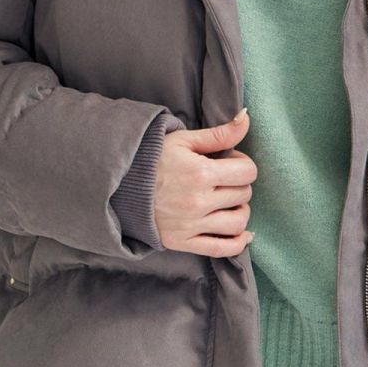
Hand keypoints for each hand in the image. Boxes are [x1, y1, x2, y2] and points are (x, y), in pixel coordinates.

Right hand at [154, 109, 256, 256]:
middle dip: (239, 184)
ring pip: (238, 223)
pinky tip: (242, 234)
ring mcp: (190, 225)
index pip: (247, 172)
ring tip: (229, 202)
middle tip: (224, 179)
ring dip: (240, 211)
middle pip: (243, 195)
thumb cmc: (153, 158)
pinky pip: (221, 249)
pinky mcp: (182, 242)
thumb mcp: (184, 140)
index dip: (243, 163)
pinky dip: (238, 243)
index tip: (230, 162)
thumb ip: (220, 133)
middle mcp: (197, 202)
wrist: (120, 183)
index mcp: (200, 173)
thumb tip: (246, 117)